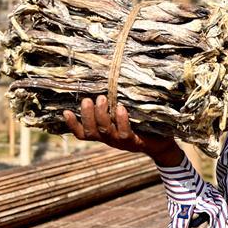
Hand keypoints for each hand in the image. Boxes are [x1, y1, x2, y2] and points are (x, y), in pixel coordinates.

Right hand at [63, 96, 183, 166]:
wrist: (162, 143)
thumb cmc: (141, 125)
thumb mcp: (125, 115)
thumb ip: (114, 105)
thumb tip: (106, 83)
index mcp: (104, 134)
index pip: (83, 133)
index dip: (73, 125)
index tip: (65, 111)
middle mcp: (109, 139)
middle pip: (91, 131)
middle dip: (87, 114)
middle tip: (87, 99)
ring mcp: (121, 142)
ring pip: (104, 131)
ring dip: (101, 114)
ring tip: (101, 99)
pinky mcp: (134, 142)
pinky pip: (124, 133)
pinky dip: (121, 120)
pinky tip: (120, 108)